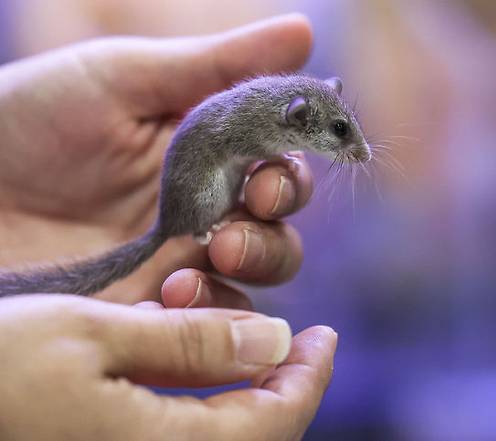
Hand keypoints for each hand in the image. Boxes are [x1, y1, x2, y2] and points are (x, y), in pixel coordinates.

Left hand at [0, 14, 313, 303]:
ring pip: (253, 282)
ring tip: (196, 265)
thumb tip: (303, 30)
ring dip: (248, 272)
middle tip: (238, 225)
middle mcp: (204, 210)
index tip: (269, 176)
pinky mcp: (148, 307)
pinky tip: (165, 297)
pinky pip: (204, 327)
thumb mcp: (122, 79)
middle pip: (278, 232)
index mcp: (208, 155)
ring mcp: (178, 261)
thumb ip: (217, 64)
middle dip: (273, 234)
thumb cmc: (32, 119)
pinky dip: (205, 318)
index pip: (280, 168)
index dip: (291, 175)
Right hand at [0, 295, 336, 440]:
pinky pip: (184, 437)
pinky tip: (194, 366)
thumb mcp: (94, 336)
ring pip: (224, 437)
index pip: (277, 421)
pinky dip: (206, 403)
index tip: (325, 336)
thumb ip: (191, 344)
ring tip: (250, 346)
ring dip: (245, 390)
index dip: (310, 376)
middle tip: (297, 341)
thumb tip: (276, 340)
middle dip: (285, 384)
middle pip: (258, 435)